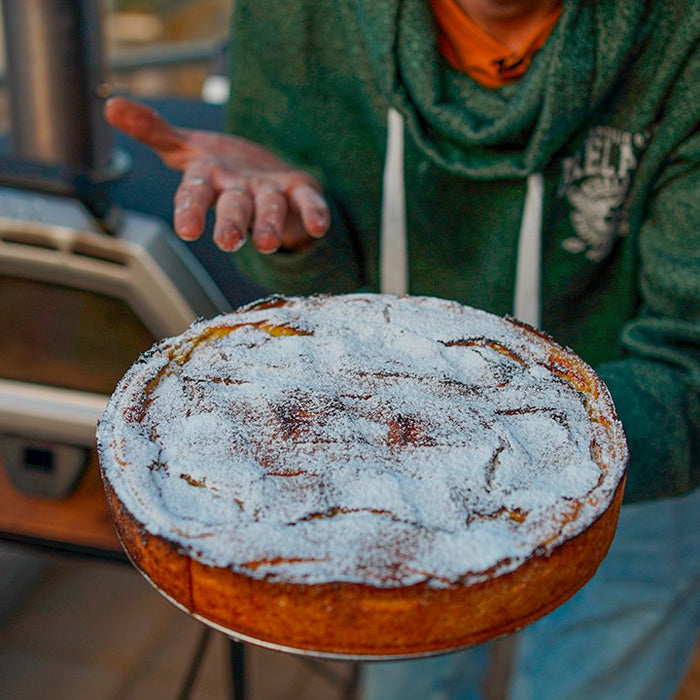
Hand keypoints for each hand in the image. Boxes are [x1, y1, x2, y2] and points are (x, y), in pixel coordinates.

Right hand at [104, 97, 329, 252]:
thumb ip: (155, 130)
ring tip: (269, 244)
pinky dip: (315, 214)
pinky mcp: (298, 192)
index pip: (195, 195)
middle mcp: (240, 193)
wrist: (265, 181)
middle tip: (228, 242)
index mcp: (211, 181)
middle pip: (234, 207)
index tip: (187, 231)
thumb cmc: (222, 170)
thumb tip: (111, 104)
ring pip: (269, 208)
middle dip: (230, 223)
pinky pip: (308, 203)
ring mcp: (269, 196)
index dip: (190, 211)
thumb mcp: (188, 147)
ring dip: (268, 224)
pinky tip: (321, 227)